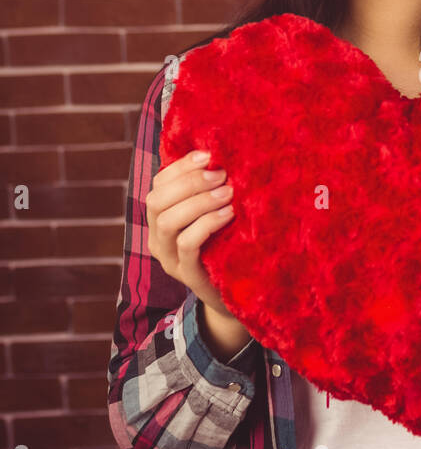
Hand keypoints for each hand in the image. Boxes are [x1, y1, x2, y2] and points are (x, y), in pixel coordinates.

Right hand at [145, 149, 243, 325]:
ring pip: (168, 222)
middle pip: (156, 201)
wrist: (236, 294)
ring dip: (199, 202)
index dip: (180, 166)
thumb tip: (223, 154)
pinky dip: (206, 224)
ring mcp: (169, 258)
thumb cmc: (227, 246)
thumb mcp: (216, 215)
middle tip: (221, 175)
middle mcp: (157, 238)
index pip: (158, 184)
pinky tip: (228, 215)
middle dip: (189, 182)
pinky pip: (187, 245)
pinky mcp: (187, 275)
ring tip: (228, 194)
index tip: (208, 155)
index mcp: (161, 218)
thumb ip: (211, 190)